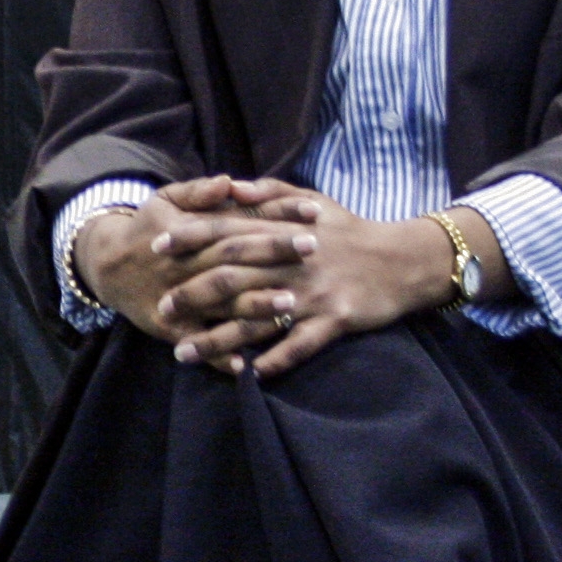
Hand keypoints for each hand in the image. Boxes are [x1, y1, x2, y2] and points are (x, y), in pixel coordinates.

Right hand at [74, 176, 314, 347]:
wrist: (105, 264)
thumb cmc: (146, 228)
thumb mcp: (165, 200)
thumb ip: (198, 191)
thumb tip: (229, 182)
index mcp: (188, 232)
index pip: (238, 222)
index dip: (274, 217)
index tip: (312, 213)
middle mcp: (185, 265)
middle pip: (234, 258)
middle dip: (274, 253)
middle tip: (314, 249)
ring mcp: (177, 298)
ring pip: (219, 303)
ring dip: (254, 306)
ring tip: (289, 305)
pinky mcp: (167, 327)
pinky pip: (196, 343)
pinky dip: (218, 356)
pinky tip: (247, 366)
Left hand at [124, 187, 479, 379]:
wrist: (405, 259)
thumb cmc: (351, 229)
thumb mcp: (311, 200)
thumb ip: (267, 193)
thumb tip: (227, 186)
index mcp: (284, 230)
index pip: (228, 231)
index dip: (190, 238)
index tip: (157, 247)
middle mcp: (293, 262)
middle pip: (233, 277)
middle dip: (192, 294)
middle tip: (161, 309)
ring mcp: (313, 293)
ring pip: (256, 319)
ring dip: (217, 339)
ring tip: (183, 353)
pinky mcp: (335, 320)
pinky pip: (298, 346)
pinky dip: (271, 361)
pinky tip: (245, 375)